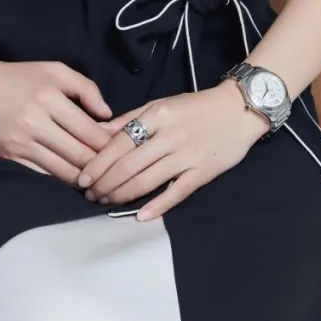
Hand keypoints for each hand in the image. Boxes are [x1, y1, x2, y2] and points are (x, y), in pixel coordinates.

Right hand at [0, 58, 116, 185]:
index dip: (110, 145)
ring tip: (100, 183)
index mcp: (50, 98)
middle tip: (117, 174)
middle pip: (79, 154)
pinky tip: (74, 182)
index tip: (124, 152)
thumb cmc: (18, 77)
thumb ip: (85, 88)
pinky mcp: (9, 156)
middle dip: (101, 167)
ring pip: (62, 170)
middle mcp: (35, 122)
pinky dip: (60, 180)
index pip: (89, 130)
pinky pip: (42, 174)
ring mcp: (21, 142)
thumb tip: (108, 115)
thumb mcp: (55, 70)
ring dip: (83, 179)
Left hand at [76, 80, 270, 219]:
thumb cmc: (196, 107)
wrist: (239, 109)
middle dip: (105, 184)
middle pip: (129, 165)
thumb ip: (129, 118)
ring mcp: (187, 155)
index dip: (97, 164)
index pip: (119, 143)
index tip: (82, 178)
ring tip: (106, 202)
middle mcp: (170, 135)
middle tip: (90, 195)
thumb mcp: (160, 104)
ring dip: (122, 195)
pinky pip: (176, 192)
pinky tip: (140, 216)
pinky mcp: (203, 172)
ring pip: (147, 180)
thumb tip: (97, 131)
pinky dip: (157, 206)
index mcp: (157, 115)